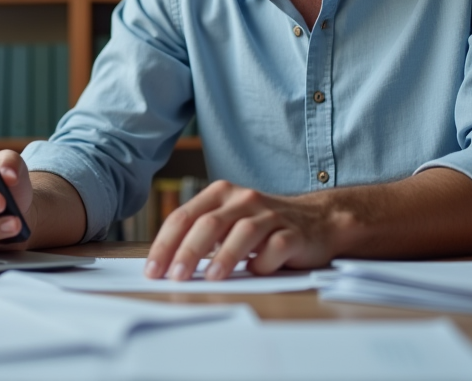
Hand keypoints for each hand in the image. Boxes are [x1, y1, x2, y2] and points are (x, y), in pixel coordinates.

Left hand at [144, 180, 338, 280]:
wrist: (318, 221)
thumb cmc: (263, 227)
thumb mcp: (228, 222)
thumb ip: (201, 235)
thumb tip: (165, 265)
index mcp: (221, 194)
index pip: (185, 216)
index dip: (165, 243)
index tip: (152, 270)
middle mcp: (244, 199)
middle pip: (209, 222)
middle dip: (189, 250)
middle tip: (175, 276)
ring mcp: (270, 215)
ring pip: (243, 232)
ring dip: (224, 256)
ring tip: (210, 278)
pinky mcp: (294, 233)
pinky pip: (277, 247)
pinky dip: (263, 262)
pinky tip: (255, 272)